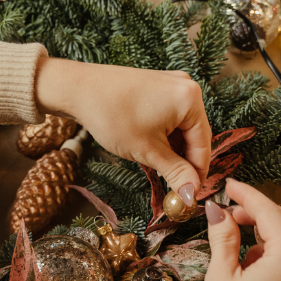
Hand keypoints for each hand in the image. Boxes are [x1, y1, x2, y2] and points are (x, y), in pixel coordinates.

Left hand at [34, 57, 210, 196]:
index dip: (197, 174)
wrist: (78, 90)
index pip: (203, 145)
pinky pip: (169, 117)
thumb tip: (191, 194)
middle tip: (172, 187)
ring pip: (180, 128)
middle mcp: (186, 87)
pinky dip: (163, 136)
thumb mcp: (147, 151)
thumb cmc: (112, 117)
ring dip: (172, 151)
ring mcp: (171, 85)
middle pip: (194, 136)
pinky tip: (150, 151)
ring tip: (157, 170)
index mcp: (191, 100)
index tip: (189, 196)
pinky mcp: (156, 87)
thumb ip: (175, 172)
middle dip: (183, 162)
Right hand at [201, 179, 280, 280]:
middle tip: (229, 208)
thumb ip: (222, 238)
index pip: (268, 212)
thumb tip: (217, 210)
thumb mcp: (221, 276)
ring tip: (233, 232)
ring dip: (263, 229)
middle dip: (257, 210)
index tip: (227, 185)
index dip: (246, 194)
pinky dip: (269, 248)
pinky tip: (245, 260)